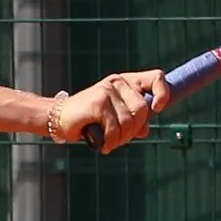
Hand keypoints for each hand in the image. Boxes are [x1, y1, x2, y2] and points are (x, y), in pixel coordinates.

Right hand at [53, 70, 171, 152]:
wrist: (58, 119)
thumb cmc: (89, 120)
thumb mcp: (115, 120)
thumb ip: (133, 122)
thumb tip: (146, 129)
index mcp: (125, 82)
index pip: (156, 78)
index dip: (162, 94)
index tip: (157, 109)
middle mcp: (117, 82)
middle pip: (142, 110)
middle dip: (133, 131)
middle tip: (118, 139)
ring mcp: (107, 90)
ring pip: (129, 122)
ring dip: (120, 139)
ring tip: (108, 142)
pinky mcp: (98, 102)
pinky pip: (115, 128)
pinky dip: (109, 141)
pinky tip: (101, 143)